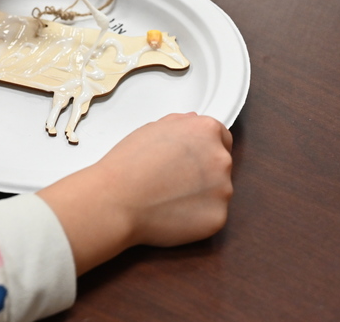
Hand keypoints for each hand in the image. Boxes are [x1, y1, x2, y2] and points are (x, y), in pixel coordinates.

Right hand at [37, 113, 233, 274]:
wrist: (116, 200)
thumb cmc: (127, 164)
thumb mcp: (150, 129)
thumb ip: (179, 123)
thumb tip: (192, 122)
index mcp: (206, 131)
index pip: (222, 137)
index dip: (204, 147)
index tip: (191, 158)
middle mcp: (221, 158)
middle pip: (220, 164)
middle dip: (202, 171)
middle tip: (173, 178)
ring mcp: (223, 190)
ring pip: (217, 191)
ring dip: (199, 194)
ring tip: (167, 196)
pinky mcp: (219, 217)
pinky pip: (211, 215)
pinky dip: (195, 216)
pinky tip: (171, 212)